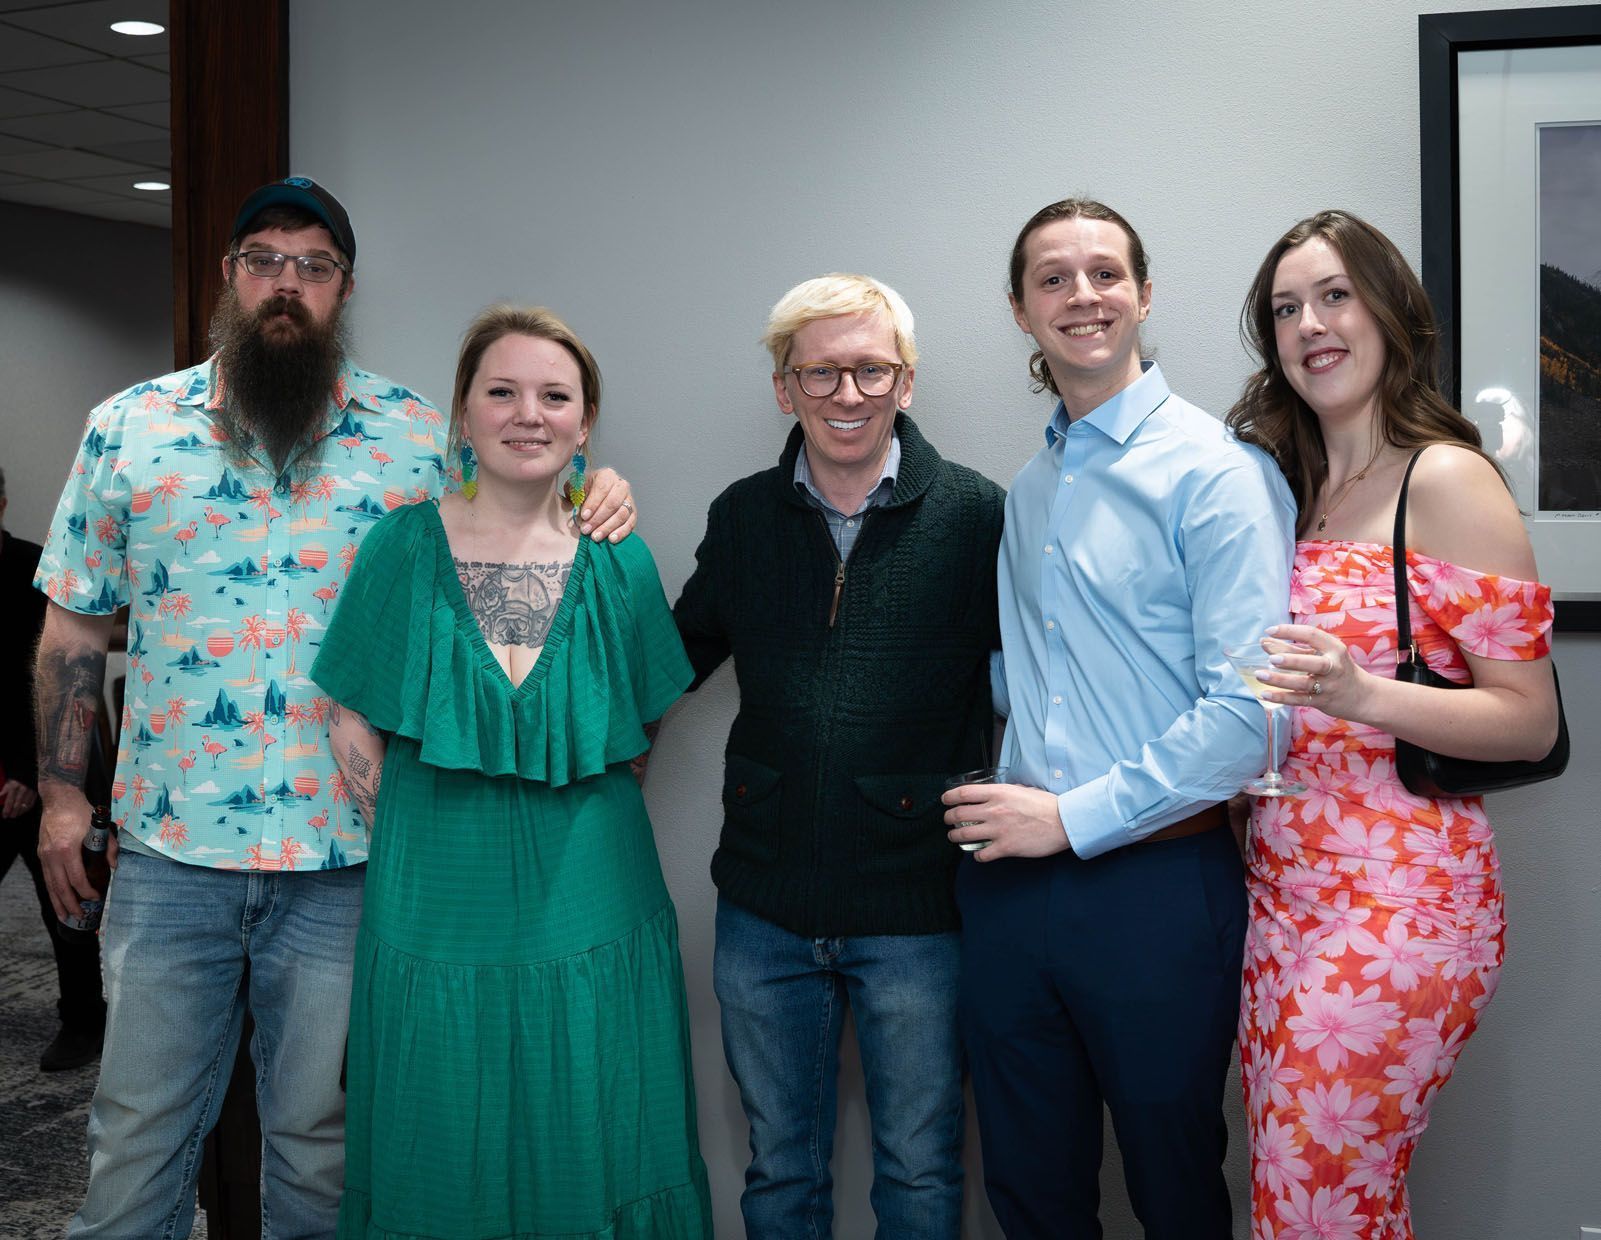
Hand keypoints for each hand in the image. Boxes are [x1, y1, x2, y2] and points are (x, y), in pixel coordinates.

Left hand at [1, 779, 38, 818]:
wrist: (27, 773)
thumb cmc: (15, 780)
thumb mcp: (8, 783)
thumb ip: (4, 790)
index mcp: (14, 787)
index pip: (9, 801)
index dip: (6, 809)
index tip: (4, 815)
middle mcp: (23, 790)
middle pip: (17, 805)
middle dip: (13, 812)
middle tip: (9, 817)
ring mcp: (30, 792)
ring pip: (25, 805)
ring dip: (19, 812)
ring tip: (15, 816)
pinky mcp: (35, 793)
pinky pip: (31, 803)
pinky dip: (27, 809)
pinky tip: (23, 811)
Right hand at [35, 792, 96, 921]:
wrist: (59, 798)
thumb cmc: (81, 812)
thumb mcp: (101, 827)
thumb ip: (109, 848)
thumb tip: (115, 867)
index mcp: (68, 849)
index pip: (77, 878)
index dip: (86, 891)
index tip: (96, 897)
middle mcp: (52, 855)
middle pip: (60, 887)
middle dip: (70, 904)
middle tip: (81, 916)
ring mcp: (44, 856)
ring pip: (50, 885)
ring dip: (58, 902)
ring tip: (65, 917)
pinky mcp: (41, 855)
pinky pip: (46, 878)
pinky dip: (51, 891)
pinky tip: (57, 900)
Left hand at [578, 468, 636, 542]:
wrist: (593, 498)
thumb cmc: (583, 493)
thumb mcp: (575, 489)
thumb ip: (575, 495)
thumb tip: (576, 507)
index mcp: (606, 475)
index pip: (602, 488)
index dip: (593, 503)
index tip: (584, 516)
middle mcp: (621, 485)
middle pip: (613, 503)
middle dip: (598, 518)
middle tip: (586, 530)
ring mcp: (629, 499)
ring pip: (622, 514)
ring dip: (608, 527)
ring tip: (595, 537)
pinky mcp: (633, 513)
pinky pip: (631, 523)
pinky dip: (621, 532)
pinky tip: (611, 539)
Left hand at [941, 782, 1070, 860]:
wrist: (1063, 822)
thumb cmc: (1046, 805)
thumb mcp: (1023, 789)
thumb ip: (1006, 791)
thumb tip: (996, 792)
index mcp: (998, 793)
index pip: (963, 793)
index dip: (949, 797)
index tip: (945, 800)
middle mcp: (994, 810)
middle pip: (958, 815)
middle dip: (948, 818)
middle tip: (948, 821)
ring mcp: (998, 830)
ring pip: (964, 835)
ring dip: (955, 837)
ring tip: (955, 838)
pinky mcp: (1006, 847)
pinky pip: (982, 854)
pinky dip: (977, 856)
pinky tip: (979, 854)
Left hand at [1256, 624, 1371, 719]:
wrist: (1362, 696)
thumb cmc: (1337, 669)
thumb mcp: (1322, 654)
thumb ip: (1294, 648)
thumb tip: (1264, 642)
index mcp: (1335, 648)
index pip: (1312, 635)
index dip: (1290, 631)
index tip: (1269, 630)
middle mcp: (1334, 667)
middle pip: (1314, 663)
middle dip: (1292, 660)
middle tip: (1271, 658)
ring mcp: (1329, 686)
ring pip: (1303, 684)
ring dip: (1280, 680)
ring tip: (1260, 675)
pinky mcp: (1322, 702)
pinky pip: (1300, 700)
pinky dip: (1282, 698)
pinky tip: (1265, 694)